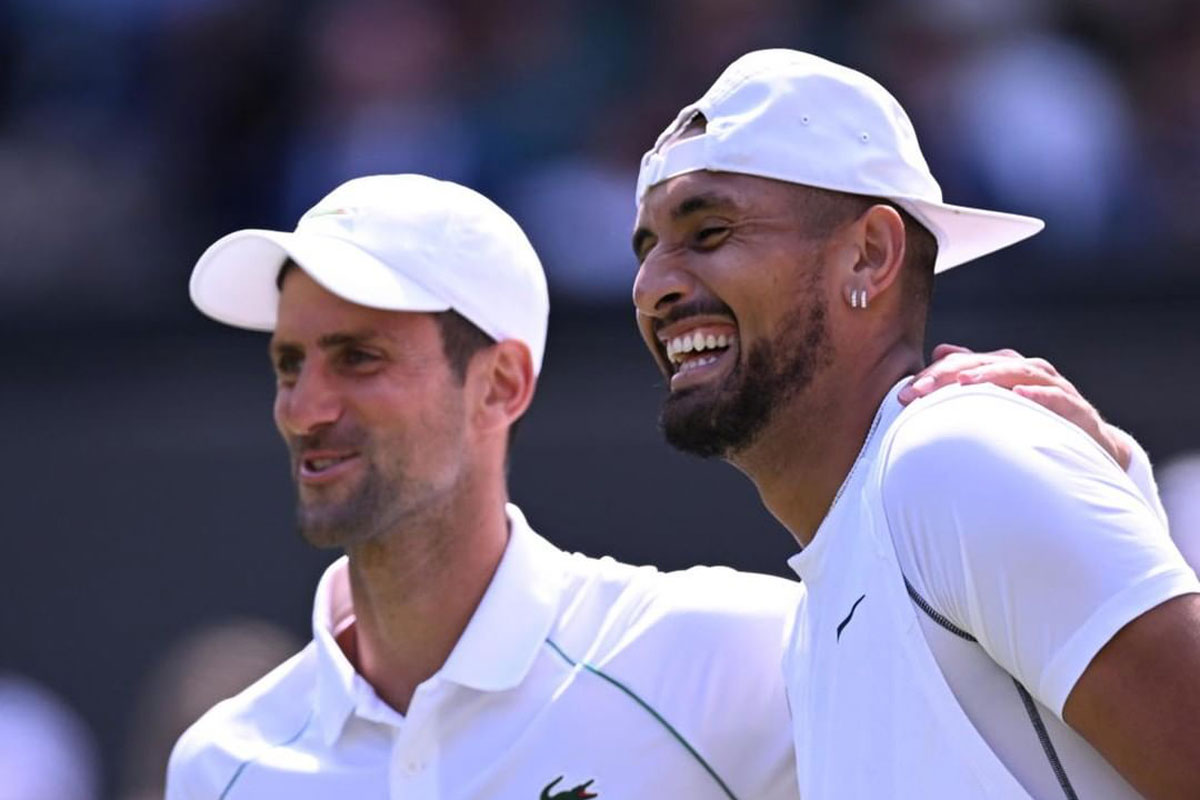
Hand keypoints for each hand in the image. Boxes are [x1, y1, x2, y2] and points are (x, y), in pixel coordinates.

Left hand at [899, 343, 1131, 470]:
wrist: (1090, 445)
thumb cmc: (1036, 420)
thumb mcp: (999, 399)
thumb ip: (970, 375)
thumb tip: (940, 350)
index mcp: (1006, 368)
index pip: (964, 363)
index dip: (933, 376)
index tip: (904, 394)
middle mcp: (1028, 371)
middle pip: (985, 363)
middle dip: (950, 374)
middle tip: (920, 389)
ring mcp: (1053, 387)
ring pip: (1019, 372)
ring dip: (990, 374)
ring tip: (964, 381)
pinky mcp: (1076, 409)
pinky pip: (1057, 398)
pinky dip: (1039, 394)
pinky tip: (1020, 394)